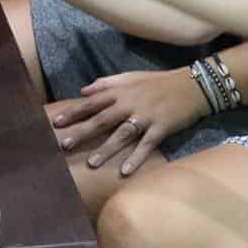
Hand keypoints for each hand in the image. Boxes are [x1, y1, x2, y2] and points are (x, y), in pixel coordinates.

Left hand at [51, 68, 206, 176]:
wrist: (191, 85)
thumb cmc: (157, 82)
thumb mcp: (130, 76)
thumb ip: (106, 83)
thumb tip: (83, 91)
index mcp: (121, 91)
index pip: (92, 102)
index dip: (74, 112)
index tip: (55, 122)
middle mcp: (130, 103)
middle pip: (102, 119)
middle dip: (82, 132)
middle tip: (64, 144)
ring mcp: (145, 116)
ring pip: (122, 134)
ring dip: (106, 149)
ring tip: (91, 163)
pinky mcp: (161, 128)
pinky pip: (146, 145)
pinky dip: (136, 158)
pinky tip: (125, 171)